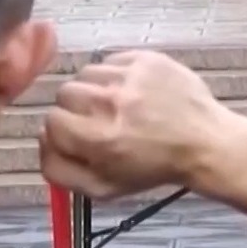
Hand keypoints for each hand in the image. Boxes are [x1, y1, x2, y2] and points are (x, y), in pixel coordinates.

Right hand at [39, 50, 246, 200]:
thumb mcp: (103, 188)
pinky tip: (132, 90)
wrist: (205, 142)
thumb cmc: (154, 168)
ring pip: (86, 74)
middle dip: (77, 108)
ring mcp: (131, 76)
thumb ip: (60, 170)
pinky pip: (111, 59)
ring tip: (117, 104)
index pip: (51, 121)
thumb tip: (41, 142)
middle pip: (65, 94)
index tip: (81, 135)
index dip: (63, 130)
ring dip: (95, 89)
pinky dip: (115, 73)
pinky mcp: (147, 58)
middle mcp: (111, 103)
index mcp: (99, 138)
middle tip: (100, 119)